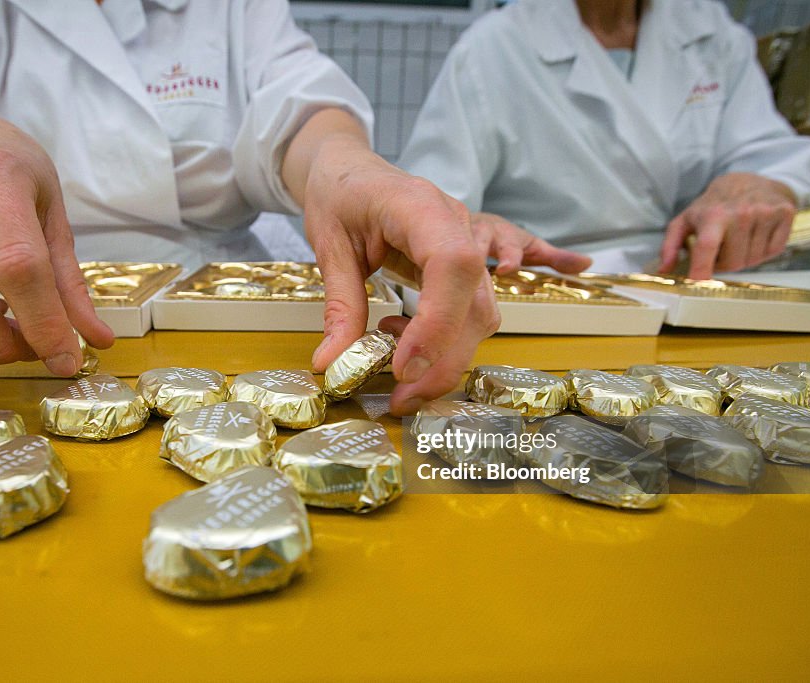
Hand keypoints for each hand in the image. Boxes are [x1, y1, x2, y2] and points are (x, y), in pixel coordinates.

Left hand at [282, 111, 590, 414]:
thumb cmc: (339, 195)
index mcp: (420, 207)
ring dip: (446, 356)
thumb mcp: (329, 245)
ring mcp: (469, 244)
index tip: (403, 366)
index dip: (437, 323)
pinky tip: (403, 338)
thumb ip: (338, 305)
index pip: (452, 265)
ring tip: (394, 368)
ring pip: (481, 314)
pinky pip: (473, 310)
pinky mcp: (465, 265)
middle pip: (475, 302)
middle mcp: (457, 224)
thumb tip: (332, 365)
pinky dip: (446, 339)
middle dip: (443, 360)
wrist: (350, 170)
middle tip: (401, 400)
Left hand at [659, 173, 795, 278]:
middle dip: (724, 263)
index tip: (698, 285)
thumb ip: (670, 246)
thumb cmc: (712, 207)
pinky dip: (762, 251)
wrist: (747, 181)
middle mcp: (741, 213)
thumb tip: (663, 271)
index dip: (702, 269)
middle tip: (721, 248)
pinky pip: (773, 251)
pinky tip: (754, 236)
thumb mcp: (686, 221)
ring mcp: (766, 213)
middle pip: (733, 262)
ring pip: (753, 260)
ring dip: (743, 257)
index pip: (707, 247)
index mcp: (713, 215)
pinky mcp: (785, 214)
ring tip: (736, 240)